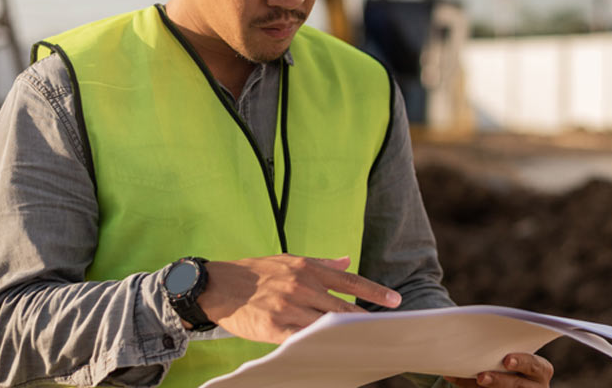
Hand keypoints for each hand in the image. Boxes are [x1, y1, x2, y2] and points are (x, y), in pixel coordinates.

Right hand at [194, 255, 400, 343]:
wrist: (216, 285)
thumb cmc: (253, 273)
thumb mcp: (286, 259)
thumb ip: (320, 262)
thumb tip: (347, 260)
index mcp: (305, 268)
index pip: (348, 281)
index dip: (374, 291)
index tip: (395, 301)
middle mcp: (300, 286)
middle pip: (343, 308)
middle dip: (366, 321)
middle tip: (386, 330)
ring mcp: (287, 308)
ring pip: (326, 325)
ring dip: (347, 336)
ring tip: (365, 344)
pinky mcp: (273, 327)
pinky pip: (303, 339)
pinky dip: (319, 346)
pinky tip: (333, 352)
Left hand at [446, 353, 553, 387]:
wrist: (505, 374)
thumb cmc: (509, 354)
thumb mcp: (515, 350)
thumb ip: (504, 344)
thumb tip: (474, 326)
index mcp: (540, 369)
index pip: (536, 366)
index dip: (523, 362)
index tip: (507, 360)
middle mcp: (534, 386)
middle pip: (518, 386)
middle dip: (499, 381)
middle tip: (481, 377)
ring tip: (464, 378)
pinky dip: (468, 386)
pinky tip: (453, 377)